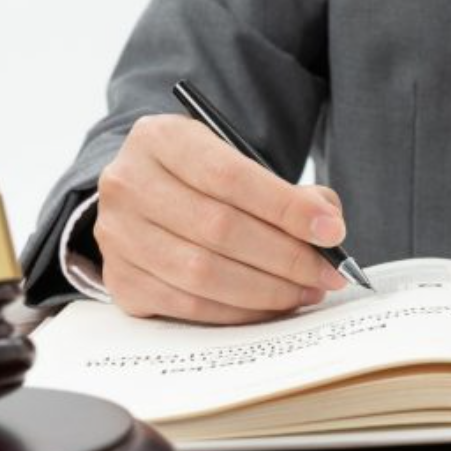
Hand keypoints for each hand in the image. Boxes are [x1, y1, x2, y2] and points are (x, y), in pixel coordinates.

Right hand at [94, 114, 348, 323]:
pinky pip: (189, 305)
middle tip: (328, 272)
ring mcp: (118, 235)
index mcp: (160, 138)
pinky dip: (238, 311)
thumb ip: (285, 190)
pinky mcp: (120, 280)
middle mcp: (129, 184)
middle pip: (219, 228)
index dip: (286, 208)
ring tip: (305, 290)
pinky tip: (270, 305)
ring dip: (267, 290)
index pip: (230, 177)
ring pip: (203, 273)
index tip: (332, 231)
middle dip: (286, 257)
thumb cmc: (200, 179)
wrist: (144, 196)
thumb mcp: (236, 161)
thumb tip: (326, 226)